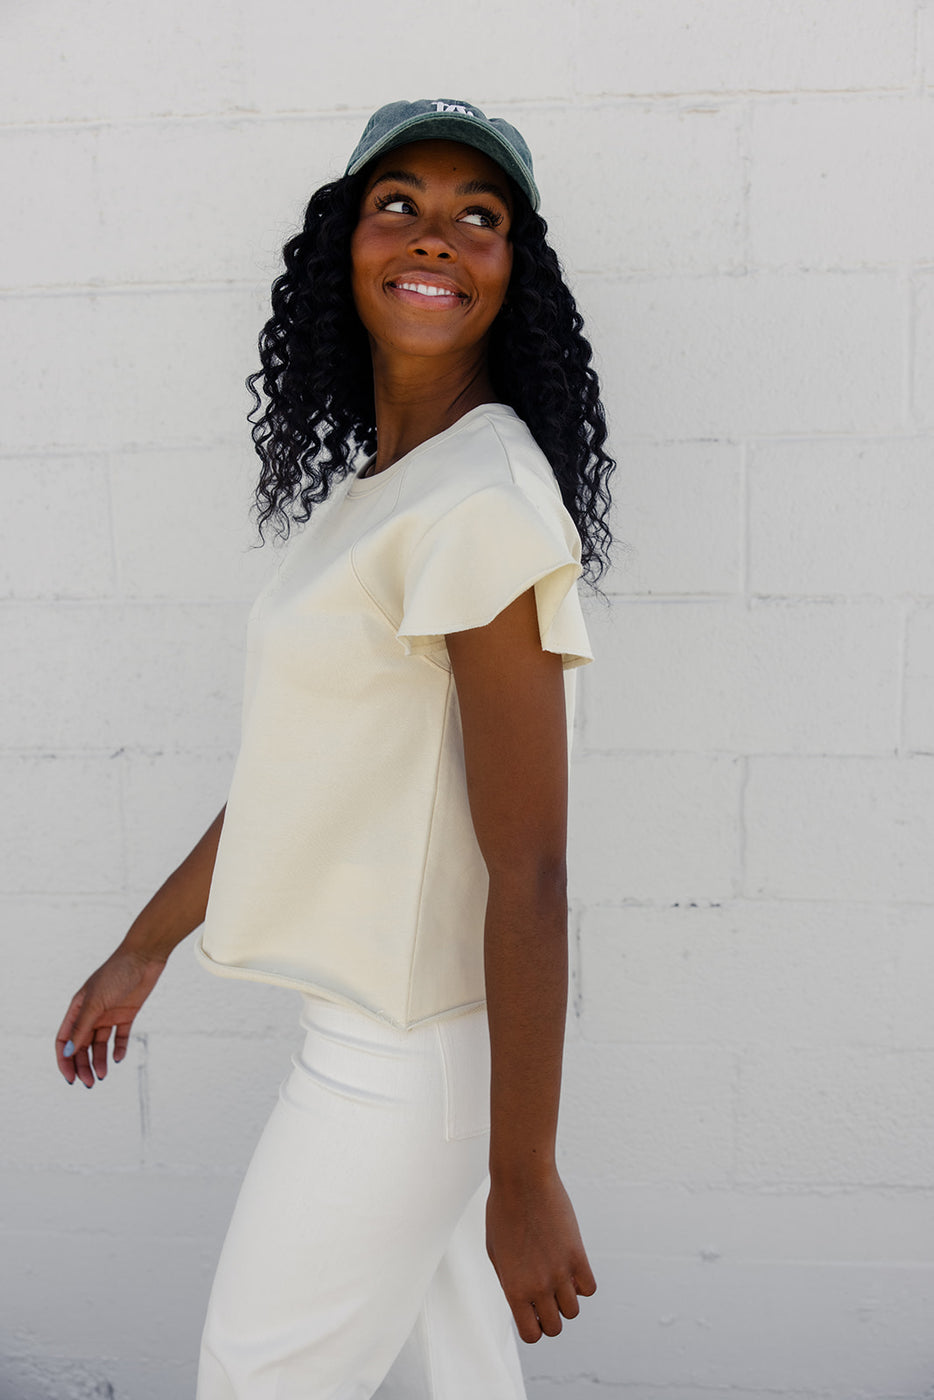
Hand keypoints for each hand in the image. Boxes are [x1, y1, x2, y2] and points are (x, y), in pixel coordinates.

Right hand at [55, 944, 166, 1087]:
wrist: (144, 957)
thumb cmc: (116, 973)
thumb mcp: (95, 1002)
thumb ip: (82, 1027)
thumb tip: (68, 1052)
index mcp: (77, 1008)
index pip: (64, 1039)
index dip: (64, 1060)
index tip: (70, 1078)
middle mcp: (91, 1013)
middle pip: (81, 1046)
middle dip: (82, 1066)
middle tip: (89, 1083)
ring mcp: (109, 1014)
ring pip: (99, 1045)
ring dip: (99, 1061)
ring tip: (103, 1076)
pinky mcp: (127, 1014)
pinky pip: (120, 1037)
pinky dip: (118, 1048)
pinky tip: (118, 1058)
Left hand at [486, 1166, 596, 1343]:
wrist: (522, 1180)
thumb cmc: (502, 1211)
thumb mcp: (495, 1252)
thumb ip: (509, 1281)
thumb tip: (525, 1302)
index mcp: (513, 1289)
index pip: (531, 1335)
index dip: (532, 1326)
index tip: (531, 1310)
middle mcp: (538, 1286)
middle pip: (555, 1328)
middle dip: (550, 1316)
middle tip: (545, 1294)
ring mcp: (560, 1272)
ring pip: (573, 1311)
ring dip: (566, 1299)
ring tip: (556, 1277)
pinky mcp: (577, 1255)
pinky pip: (589, 1288)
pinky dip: (582, 1283)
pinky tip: (571, 1266)